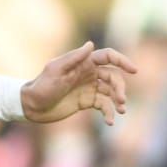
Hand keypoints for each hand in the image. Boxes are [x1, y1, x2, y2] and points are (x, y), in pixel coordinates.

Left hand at [20, 41, 137, 125]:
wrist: (32, 106)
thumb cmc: (41, 86)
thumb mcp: (55, 70)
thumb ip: (73, 58)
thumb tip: (91, 44)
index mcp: (83, 63)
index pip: (108, 57)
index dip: (122, 61)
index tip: (134, 70)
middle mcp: (89, 73)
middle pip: (113, 76)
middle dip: (120, 87)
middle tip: (122, 100)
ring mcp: (89, 88)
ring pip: (111, 92)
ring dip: (118, 101)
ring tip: (121, 111)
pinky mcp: (87, 102)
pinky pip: (104, 105)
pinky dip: (109, 113)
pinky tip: (109, 121)